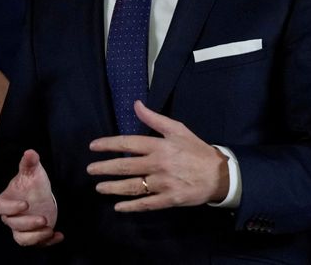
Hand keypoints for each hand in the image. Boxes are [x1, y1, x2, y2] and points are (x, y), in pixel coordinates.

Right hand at [0, 150, 62, 246]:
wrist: (43, 195)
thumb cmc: (33, 182)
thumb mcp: (32, 171)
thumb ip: (29, 163)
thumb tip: (30, 152)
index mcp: (5, 201)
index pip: (1, 207)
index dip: (11, 208)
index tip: (25, 204)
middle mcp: (11, 217)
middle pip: (13, 224)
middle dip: (28, 224)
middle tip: (44, 219)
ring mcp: (23, 228)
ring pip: (22, 239)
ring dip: (35, 237)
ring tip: (49, 230)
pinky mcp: (34, 236)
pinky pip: (37, 244)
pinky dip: (48, 242)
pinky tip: (59, 235)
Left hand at [86, 101, 229, 211]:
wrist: (221, 174)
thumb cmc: (196, 150)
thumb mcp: (177, 129)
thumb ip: (154, 118)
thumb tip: (136, 104)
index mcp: (159, 146)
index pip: (128, 143)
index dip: (108, 144)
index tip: (93, 147)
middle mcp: (158, 164)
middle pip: (126, 166)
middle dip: (105, 168)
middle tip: (90, 170)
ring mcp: (163, 183)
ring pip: (133, 186)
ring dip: (113, 187)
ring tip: (99, 187)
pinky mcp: (170, 199)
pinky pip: (147, 204)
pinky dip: (131, 206)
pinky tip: (118, 207)